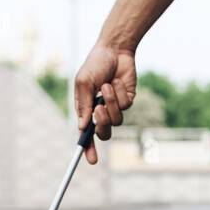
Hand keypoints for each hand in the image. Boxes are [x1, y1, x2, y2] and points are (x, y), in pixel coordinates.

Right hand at [74, 43, 136, 164]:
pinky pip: (125, 106)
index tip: (91, 160)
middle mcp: (101, 112)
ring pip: (116, 120)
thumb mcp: (83, 82)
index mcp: (86, 110)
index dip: (88, 149)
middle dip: (102, 124)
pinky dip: (120, 93)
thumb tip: (82, 127)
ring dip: (111, 103)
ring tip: (107, 86)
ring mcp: (115, 107)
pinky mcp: (127, 100)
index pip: (87, 135)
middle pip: (104, 133)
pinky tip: (117, 81)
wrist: (115, 49)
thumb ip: (83, 104)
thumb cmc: (95, 64)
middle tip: (99, 110)